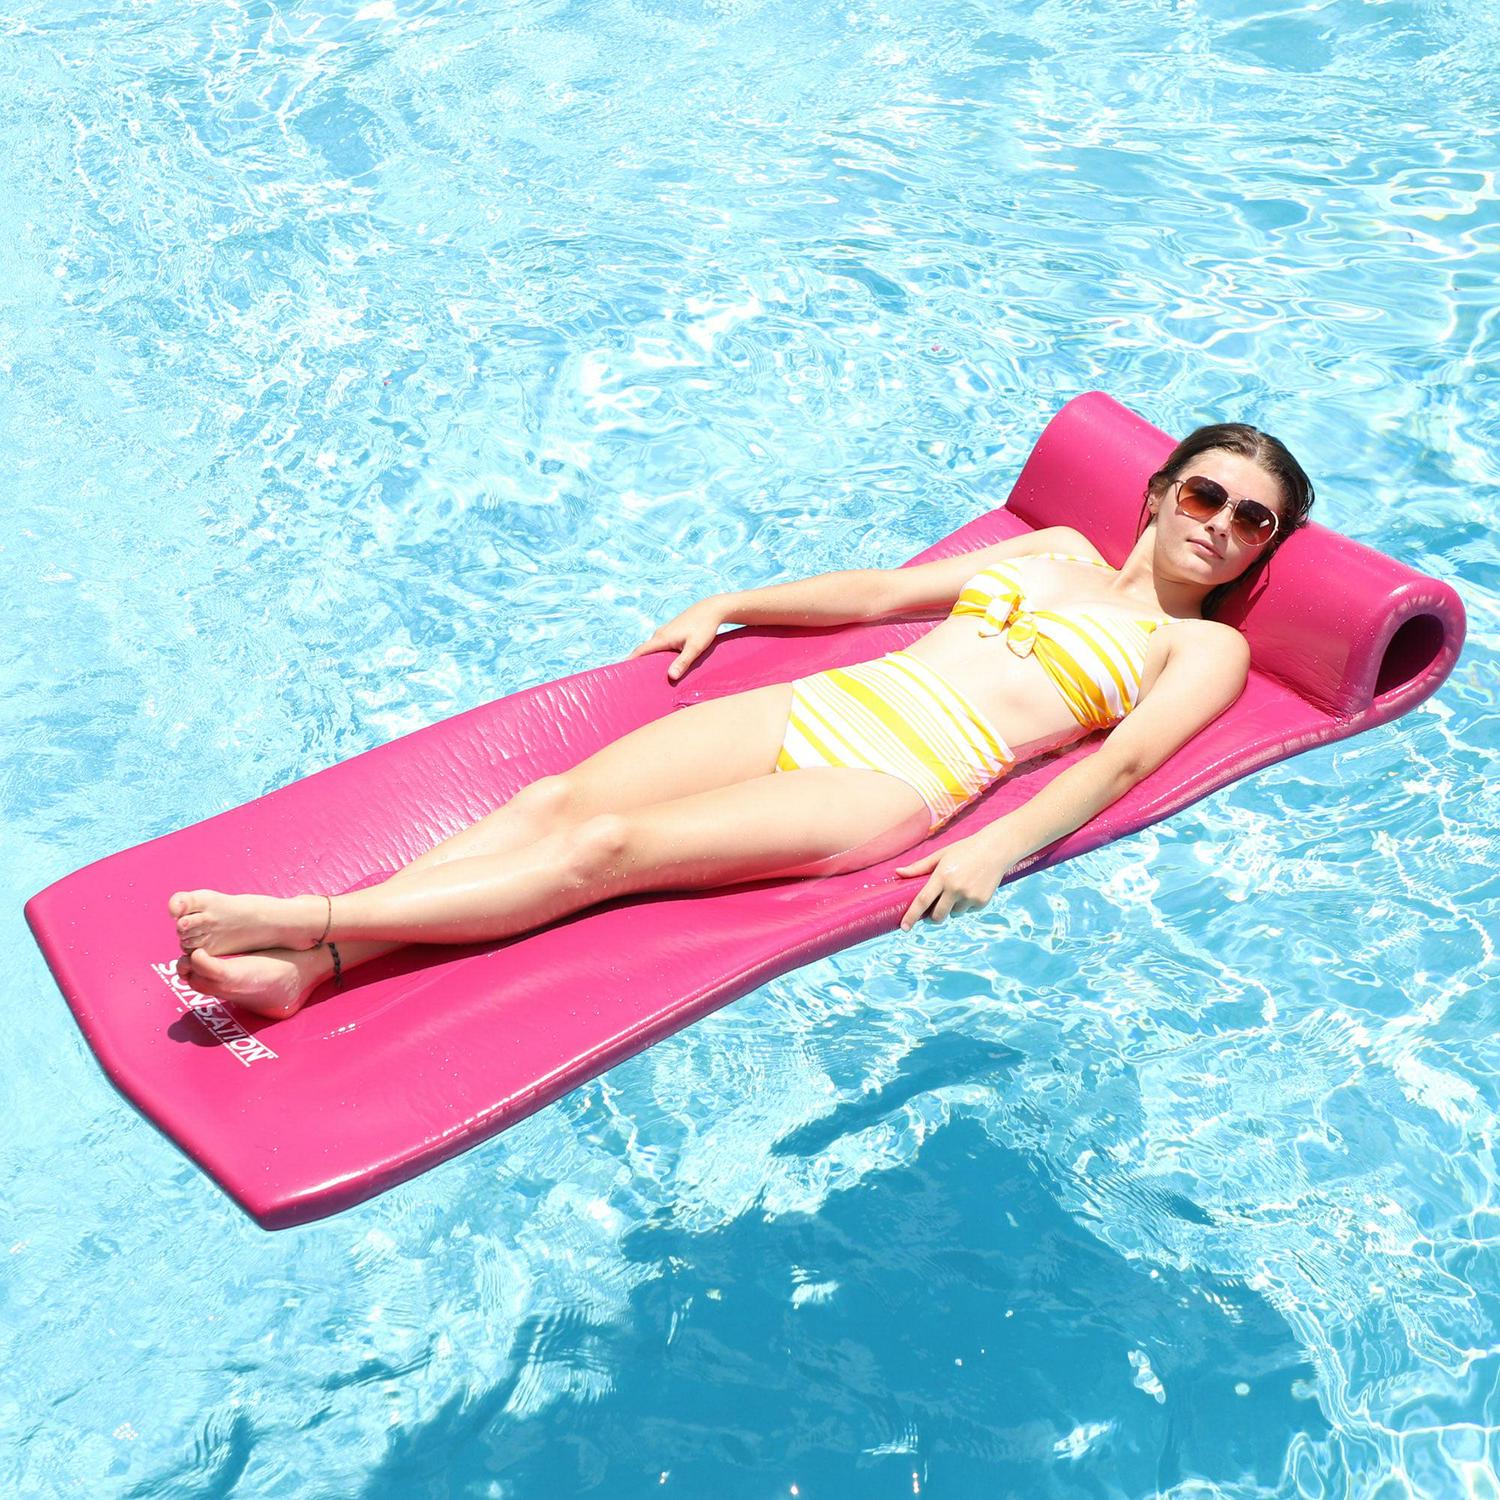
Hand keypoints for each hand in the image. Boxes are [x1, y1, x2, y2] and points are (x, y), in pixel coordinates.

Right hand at [626, 599, 725, 681]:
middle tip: (638, 681)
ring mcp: (666, 632)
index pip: (640, 651)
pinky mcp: (672, 632)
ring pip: (654, 649)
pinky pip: (661, 646)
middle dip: (640, 664)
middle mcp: (660, 634)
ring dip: (651, 660)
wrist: (712, 609)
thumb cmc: (704, 628)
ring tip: (652, 676)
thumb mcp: (695, 647)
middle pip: (645, 651)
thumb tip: (670, 676)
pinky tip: (665, 664)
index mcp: (662, 638)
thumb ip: (683, 662)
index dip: (630, 662)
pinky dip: (659, 655)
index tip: (622, 673)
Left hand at [894, 833, 1011, 930]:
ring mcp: (970, 896)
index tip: (904, 927)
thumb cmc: (964, 850)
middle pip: (937, 916)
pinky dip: (966, 905)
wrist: (995, 850)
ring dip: (951, 908)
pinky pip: (968, 911)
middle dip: (932, 917)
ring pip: (953, 914)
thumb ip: (919, 867)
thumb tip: (898, 872)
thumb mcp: (940, 855)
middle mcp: (956, 888)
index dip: (912, 915)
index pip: (923, 900)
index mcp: (942, 876)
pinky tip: (971, 888)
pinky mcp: (982, 902)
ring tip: (958, 889)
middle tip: (932, 911)